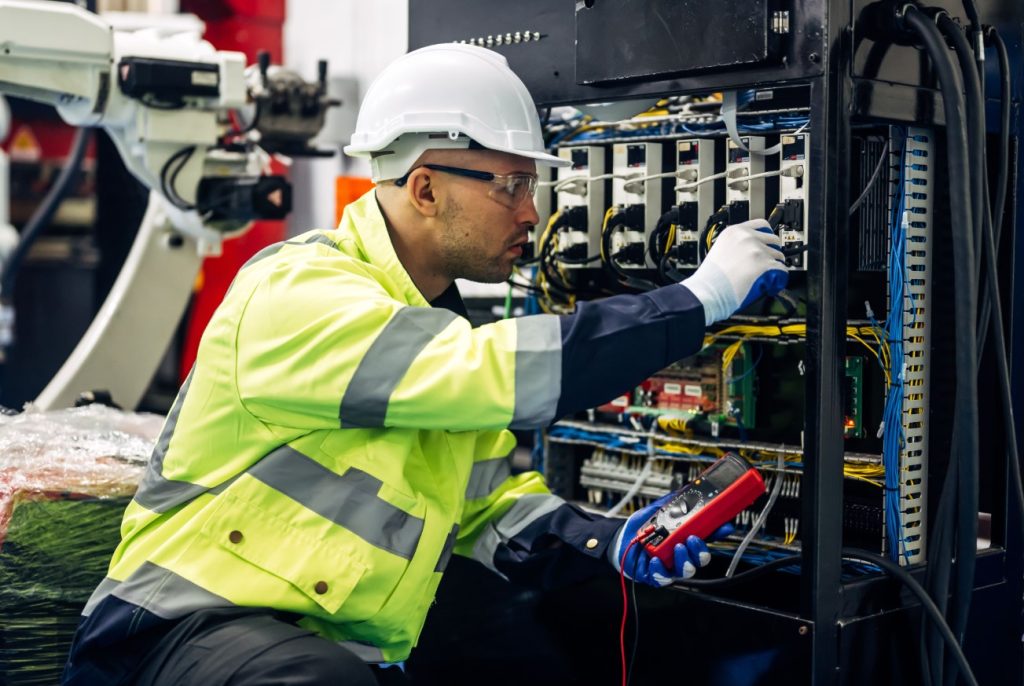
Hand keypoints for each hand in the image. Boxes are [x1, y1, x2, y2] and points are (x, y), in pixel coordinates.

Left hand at [609, 495, 733, 586]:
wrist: (621, 539)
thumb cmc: (642, 527)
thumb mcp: (658, 510)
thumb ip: (673, 502)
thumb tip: (688, 490)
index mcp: (685, 539)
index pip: (707, 538)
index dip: (718, 533)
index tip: (725, 526)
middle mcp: (680, 555)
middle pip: (700, 559)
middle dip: (701, 551)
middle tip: (693, 539)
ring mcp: (669, 566)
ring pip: (686, 571)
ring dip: (685, 560)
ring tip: (678, 547)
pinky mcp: (655, 575)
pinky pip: (663, 578)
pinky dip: (661, 570)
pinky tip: (656, 560)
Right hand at [681, 219, 787, 324]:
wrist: (706, 292)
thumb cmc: (709, 278)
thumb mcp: (719, 250)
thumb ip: (737, 245)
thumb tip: (752, 250)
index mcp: (734, 231)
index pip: (762, 224)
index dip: (767, 236)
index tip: (768, 244)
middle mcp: (746, 237)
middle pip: (774, 240)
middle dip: (772, 253)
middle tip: (766, 265)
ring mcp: (756, 250)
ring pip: (778, 256)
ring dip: (774, 268)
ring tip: (763, 278)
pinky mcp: (764, 265)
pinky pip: (782, 271)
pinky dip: (778, 280)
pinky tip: (768, 285)